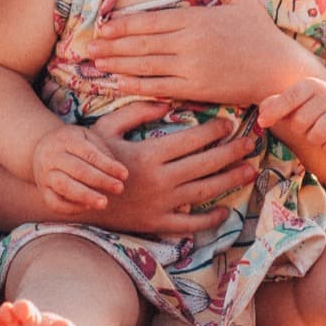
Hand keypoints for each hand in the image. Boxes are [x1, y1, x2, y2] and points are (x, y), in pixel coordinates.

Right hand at [30, 124, 127, 215]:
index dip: (107, 164)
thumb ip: (103, 151)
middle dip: (99, 180)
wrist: (42, 149)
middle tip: (119, 188)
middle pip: (77, 169)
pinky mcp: (42, 191)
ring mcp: (45, 174)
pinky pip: (54, 202)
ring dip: (85, 196)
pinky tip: (87, 207)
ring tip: (104, 203)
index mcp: (66, 139)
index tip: (125, 174)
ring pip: (63, 186)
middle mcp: (52, 156)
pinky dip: (70, 207)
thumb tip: (119, 172)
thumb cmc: (74, 143)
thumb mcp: (87, 137)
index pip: (88, 153)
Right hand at [82, 101, 256, 236]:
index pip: (191, 140)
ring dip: (229, 180)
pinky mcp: (156, 224)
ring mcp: (160, 204)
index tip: (229, 124)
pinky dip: (208, 220)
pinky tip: (224, 212)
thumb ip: (136, 112)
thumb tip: (165, 100)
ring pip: (203, 192)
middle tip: (252, 143)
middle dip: (232, 152)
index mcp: (149, 155)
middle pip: (205, 164)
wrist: (73, 196)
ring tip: (249, 170)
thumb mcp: (107, 128)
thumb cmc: (91, 157)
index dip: (214, 131)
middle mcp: (159, 180)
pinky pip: (188, 224)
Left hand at [89, 0, 325, 104]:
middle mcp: (189, 43)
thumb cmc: (261, 33)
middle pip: (141, 43)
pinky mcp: (196, 89)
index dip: (123, 24)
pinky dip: (135, 85)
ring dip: (117, 64)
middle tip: (87, 48)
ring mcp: (191, 68)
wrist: (278, 69)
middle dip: (112, 45)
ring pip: (145, 65)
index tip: (102, 26)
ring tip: (95, 64)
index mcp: (196, 19)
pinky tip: (118, 83)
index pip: (150, 20)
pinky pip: (159, 86)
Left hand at [257, 78, 325, 154]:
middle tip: (310, 125)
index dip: (273, 113)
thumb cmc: (313, 112)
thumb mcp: (294, 105)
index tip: (262, 123)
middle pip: (299, 123)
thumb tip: (262, 115)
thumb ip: (275, 106)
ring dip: (315, 140)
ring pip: (316, 136)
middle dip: (301, 130)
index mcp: (311, 85)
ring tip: (320, 133)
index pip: (288, 99)